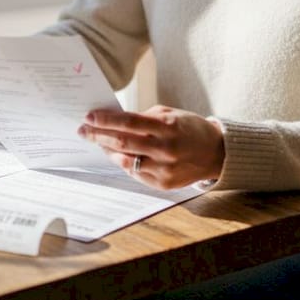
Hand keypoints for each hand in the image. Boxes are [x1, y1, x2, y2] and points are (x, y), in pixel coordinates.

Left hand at [78, 105, 224, 188]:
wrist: (215, 154)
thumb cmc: (190, 129)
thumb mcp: (170, 115)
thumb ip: (144, 118)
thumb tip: (114, 121)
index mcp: (167, 127)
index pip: (129, 122)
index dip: (106, 120)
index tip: (89, 117)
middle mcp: (165, 150)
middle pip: (122, 143)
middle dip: (98, 136)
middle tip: (83, 131)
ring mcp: (164, 169)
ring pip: (125, 161)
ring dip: (108, 151)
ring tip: (99, 143)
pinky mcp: (163, 184)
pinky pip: (135, 173)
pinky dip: (124, 163)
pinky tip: (118, 156)